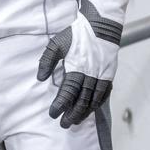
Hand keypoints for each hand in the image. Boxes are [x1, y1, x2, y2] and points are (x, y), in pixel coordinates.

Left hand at [36, 9, 120, 127]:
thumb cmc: (77, 34)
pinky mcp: (109, 74)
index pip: (68, 91)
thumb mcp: (57, 43)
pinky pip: (105, 93)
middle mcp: (91, 74)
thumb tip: (40, 78)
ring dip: (85, 112)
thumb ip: (47, 61)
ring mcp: (102, 75)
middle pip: (82, 99)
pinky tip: (92, 109)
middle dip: (72, 113)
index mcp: (78, 67)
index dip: (61, 104)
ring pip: (94, 99)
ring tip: (76, 121)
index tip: (53, 113)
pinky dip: (98, 103)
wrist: (102, 25)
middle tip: (64, 124)